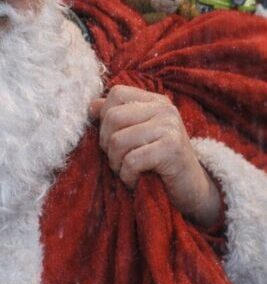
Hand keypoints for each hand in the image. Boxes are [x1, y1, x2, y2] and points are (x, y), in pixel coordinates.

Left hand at [89, 85, 221, 227]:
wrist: (192, 190)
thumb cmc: (157, 164)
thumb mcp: (135, 135)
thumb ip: (115, 117)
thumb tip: (91, 106)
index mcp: (154, 101)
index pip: (116, 94)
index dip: (105, 118)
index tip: (114, 139)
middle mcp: (164, 109)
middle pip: (112, 117)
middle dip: (107, 145)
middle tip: (119, 160)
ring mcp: (170, 127)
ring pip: (118, 141)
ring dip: (116, 164)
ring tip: (129, 171)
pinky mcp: (172, 148)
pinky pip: (131, 161)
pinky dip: (128, 176)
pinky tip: (137, 180)